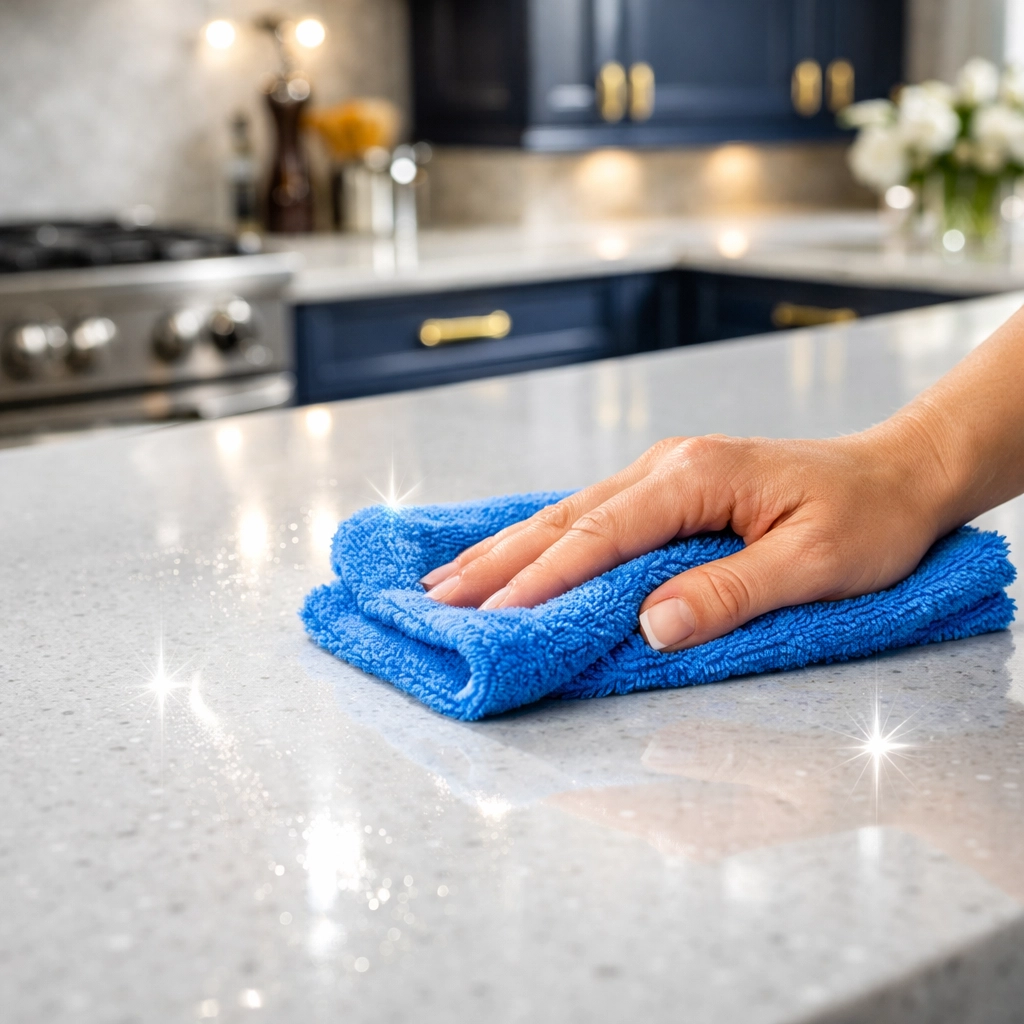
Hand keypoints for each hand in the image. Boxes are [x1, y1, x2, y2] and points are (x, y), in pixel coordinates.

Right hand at [422, 430, 950, 651]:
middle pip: (566, 518)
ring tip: (448, 577)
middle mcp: (666, 466)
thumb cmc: (868, 518)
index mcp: (695, 477)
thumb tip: (651, 626)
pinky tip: (511, 554)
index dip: (543, 578)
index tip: (492, 614)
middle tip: (437, 597)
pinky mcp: (666, 488)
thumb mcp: (816, 565)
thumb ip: (731, 591)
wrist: (898, 474)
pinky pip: (590, 515)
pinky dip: (542, 540)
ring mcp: (662, 472)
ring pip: (568, 513)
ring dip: (507, 548)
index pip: (602, 535)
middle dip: (499, 562)